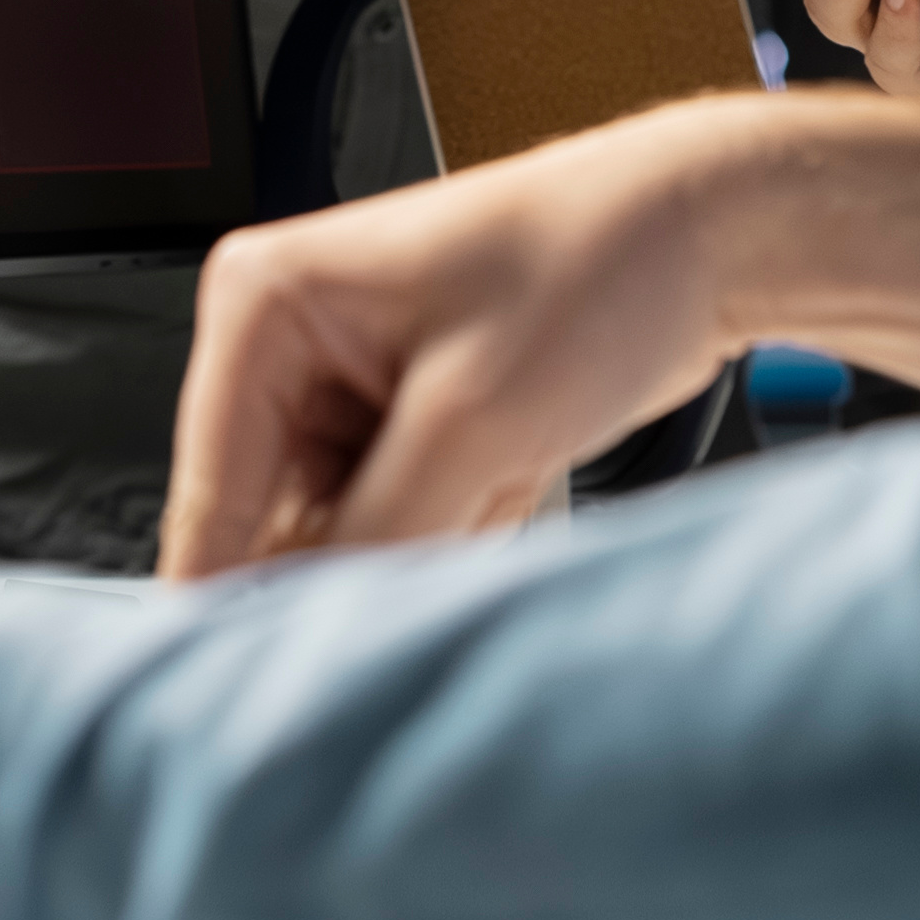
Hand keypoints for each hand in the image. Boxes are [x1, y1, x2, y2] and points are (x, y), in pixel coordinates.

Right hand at [162, 93, 919, 576]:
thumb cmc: (600, 265)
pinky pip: (399, 521)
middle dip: (374, 546)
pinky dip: (466, 517)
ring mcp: (344, 383)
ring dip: (433, 530)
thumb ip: (372, 537)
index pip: (210, 495)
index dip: (239, 600)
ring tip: (508, 459)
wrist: (709, 235)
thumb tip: (304, 636)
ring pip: (344, 534)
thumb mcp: (474, 421)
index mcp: (262, 303)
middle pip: (272, 524)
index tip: (277, 685)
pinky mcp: (402, 418)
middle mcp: (286, 340)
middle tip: (464, 513)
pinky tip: (522, 456)